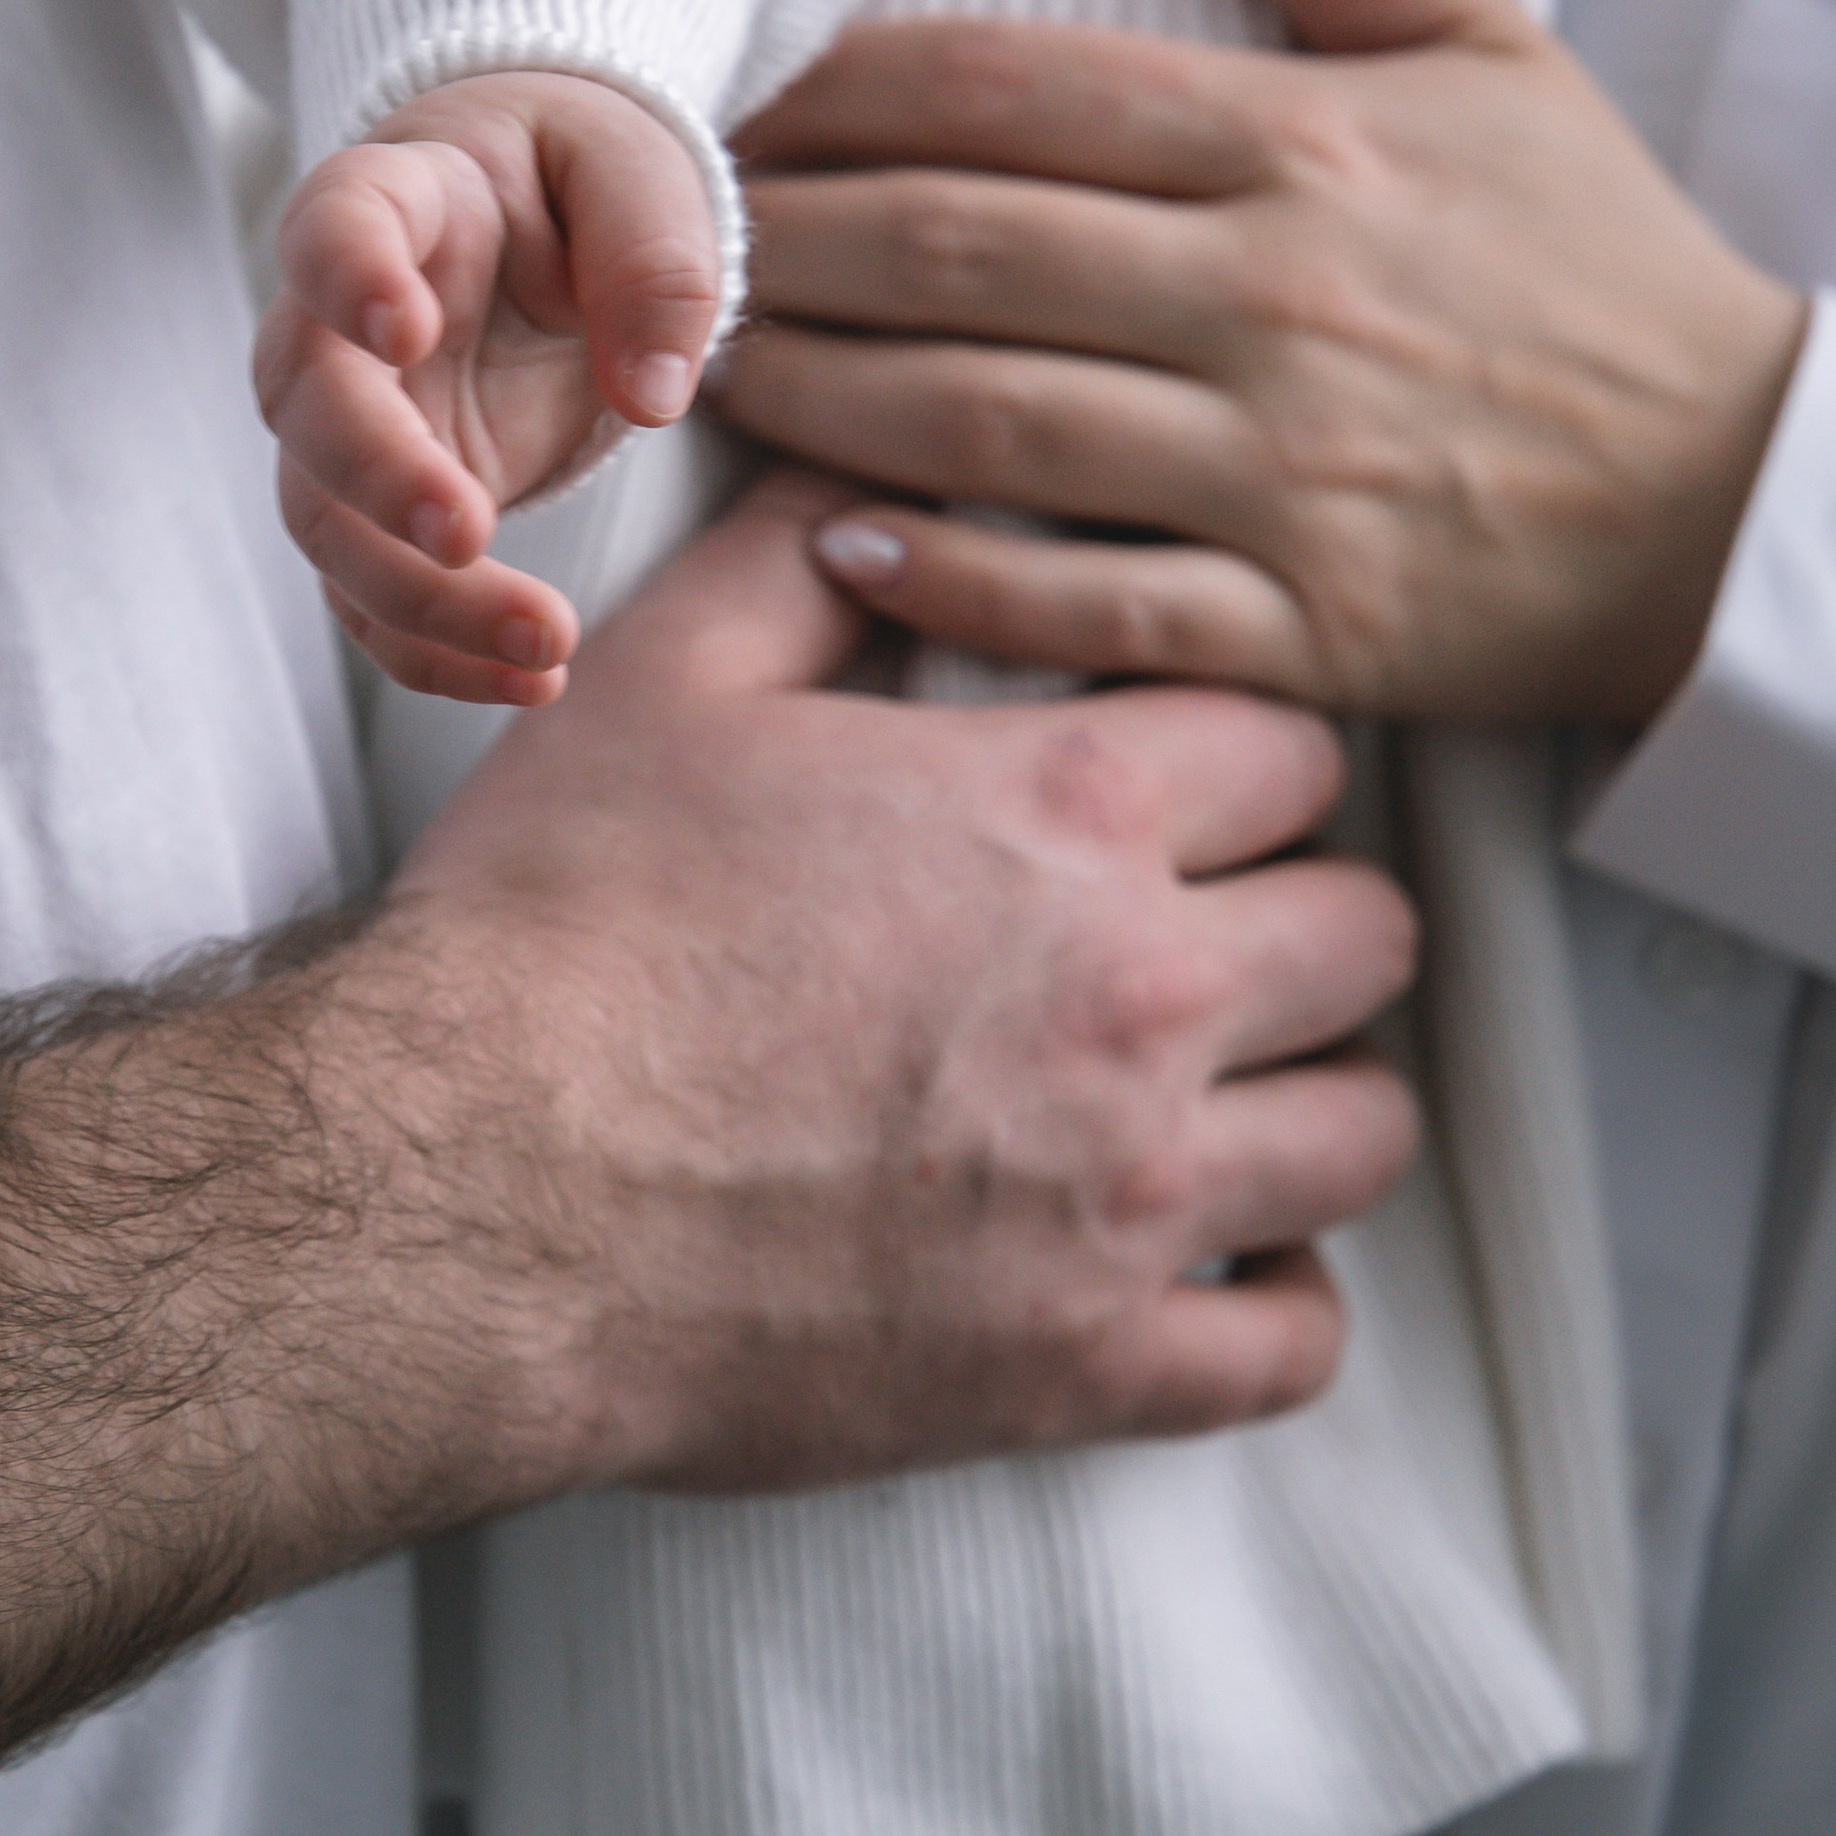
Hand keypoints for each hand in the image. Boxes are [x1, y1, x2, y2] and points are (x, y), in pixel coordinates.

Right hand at [252, 71, 723, 704]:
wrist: (538, 226)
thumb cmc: (577, 179)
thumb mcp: (638, 177)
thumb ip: (652, 262)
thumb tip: (654, 396)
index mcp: (392, 200)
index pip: (333, 226)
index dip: (347, 274)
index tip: (402, 328)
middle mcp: (336, 322)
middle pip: (308, 404)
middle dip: (375, 476)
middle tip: (466, 533)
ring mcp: (350, 423)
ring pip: (328, 524)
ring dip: (418, 599)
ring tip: (544, 647)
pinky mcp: (383, 508)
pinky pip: (375, 597)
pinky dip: (438, 653)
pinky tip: (533, 680)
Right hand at [396, 471, 1420, 1486]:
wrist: (466, 1187)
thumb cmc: (557, 925)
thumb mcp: (668, 676)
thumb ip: (809, 551)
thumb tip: (883, 474)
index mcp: (1067, 805)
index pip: (1299, 746)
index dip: (1245, 753)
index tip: (1186, 786)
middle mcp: (1141, 989)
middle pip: (1369, 930)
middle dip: (1304, 913)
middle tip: (1212, 929)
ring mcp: (1131, 1193)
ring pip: (1369, 1133)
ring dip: (1311, 1097)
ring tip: (1228, 1091)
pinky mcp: (1083, 1361)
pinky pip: (1296, 1349)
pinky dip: (1278, 1305)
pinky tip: (1217, 1263)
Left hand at [724, 0, 1809, 727]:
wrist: (1739, 497)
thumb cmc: (1593, 268)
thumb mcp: (1489, 51)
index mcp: (1299, 139)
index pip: (1007, 87)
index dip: (835, 91)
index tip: (732, 107)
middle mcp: (1274, 293)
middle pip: (958, 246)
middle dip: (781, 238)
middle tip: (661, 245)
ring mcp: (1285, 466)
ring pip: (990, 419)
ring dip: (820, 393)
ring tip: (702, 371)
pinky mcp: (1304, 621)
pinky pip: (1091, 601)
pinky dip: (956, 579)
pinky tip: (837, 542)